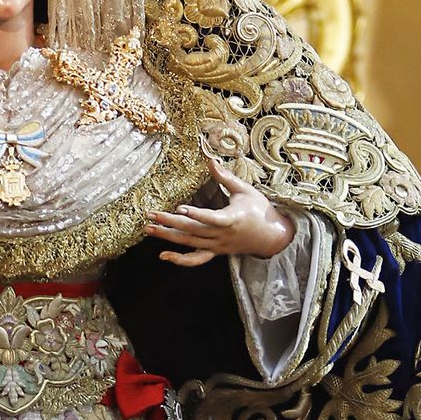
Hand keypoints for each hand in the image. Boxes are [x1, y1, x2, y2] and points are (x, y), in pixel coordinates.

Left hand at [145, 153, 295, 265]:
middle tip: (150, 214)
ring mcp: (217, 246)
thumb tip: (210, 159)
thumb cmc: (259, 210)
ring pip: (189, 243)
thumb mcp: (245, 190)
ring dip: (167, 236)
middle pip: (192, 230)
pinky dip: (180, 260)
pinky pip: (196, 259)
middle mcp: (222, 236)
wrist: (272, 236)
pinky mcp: (215, 252)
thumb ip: (225, 177)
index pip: (211, 218)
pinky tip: (163, 255)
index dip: (196, 214)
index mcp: (231, 219)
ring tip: (148, 228)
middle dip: (169, 222)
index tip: (180, 208)